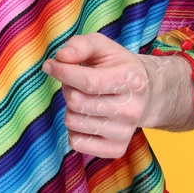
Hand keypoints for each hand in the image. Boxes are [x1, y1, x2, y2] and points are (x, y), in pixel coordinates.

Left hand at [41, 32, 158, 158]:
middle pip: (77, 102)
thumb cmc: (116, 66)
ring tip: (84, 98)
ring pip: (73, 122)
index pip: (88, 82)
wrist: (143, 95)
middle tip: (74, 82)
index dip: (62, 72)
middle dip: (67, 87)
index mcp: (132, 80)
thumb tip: (61, 57)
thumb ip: (80, 45)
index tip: (49, 65)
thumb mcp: (102, 46)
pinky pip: (76, 143)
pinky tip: (85, 117)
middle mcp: (132, 110)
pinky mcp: (117, 149)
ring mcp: (125, 133)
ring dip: (69, 108)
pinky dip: (72, 129)